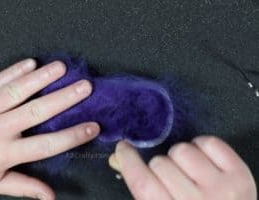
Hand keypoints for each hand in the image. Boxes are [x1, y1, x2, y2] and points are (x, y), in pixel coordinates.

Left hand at [0, 59, 99, 199]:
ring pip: (17, 91)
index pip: (46, 145)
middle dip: (64, 99)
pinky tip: (29, 63)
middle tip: (84, 87)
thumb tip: (50, 197)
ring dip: (41, 78)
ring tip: (61, 68)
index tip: (92, 127)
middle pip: (37, 112)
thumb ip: (23, 187)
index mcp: (3, 153)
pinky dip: (13, 71)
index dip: (72, 137)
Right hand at [109, 136, 256, 199]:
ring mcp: (222, 188)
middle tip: (170, 178)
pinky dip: (201, 146)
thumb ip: (141, 187)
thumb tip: (118, 158)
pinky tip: (203, 161)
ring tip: (188, 172)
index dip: (129, 160)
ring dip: (179, 157)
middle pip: (160, 164)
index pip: (143, 182)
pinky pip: (209, 142)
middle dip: (159, 167)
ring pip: (182, 150)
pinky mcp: (240, 174)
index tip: (123, 147)